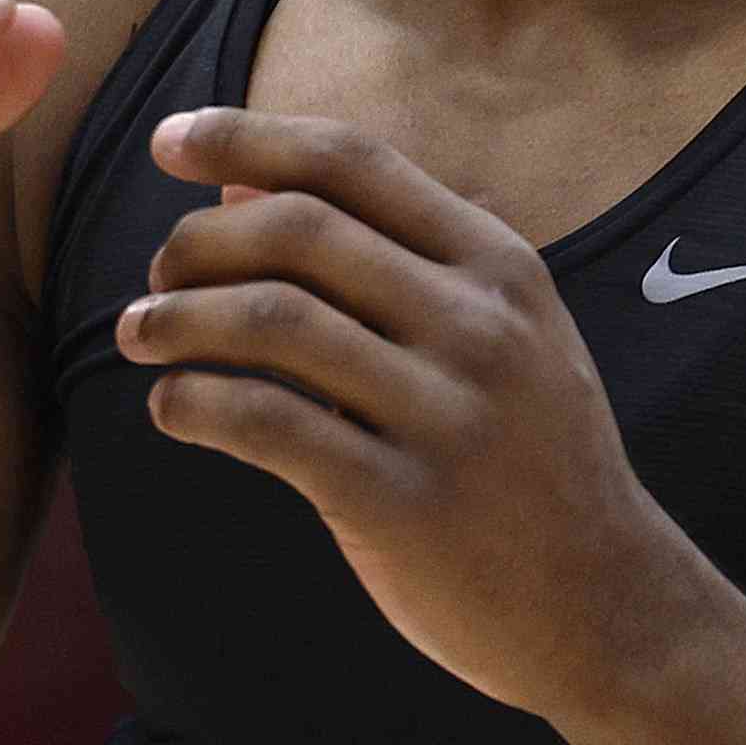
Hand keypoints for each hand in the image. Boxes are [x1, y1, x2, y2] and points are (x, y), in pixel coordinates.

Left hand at [117, 108, 745, 742]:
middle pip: (298, 229)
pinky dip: (196, 402)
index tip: (168, 141)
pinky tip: (172, 407)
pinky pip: (268, 425)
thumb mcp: (494, 334)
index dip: (247, 138)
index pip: (354, 163)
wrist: (607, 606)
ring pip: (271, 319)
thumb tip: (237, 186)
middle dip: (198, 239)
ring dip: (177, 317)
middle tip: (155, 273)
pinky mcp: (402, 504)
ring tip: (137, 333)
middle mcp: (479, 325)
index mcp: (499, 265)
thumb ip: (383, 258)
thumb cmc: (526, 458)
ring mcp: (446, 414)